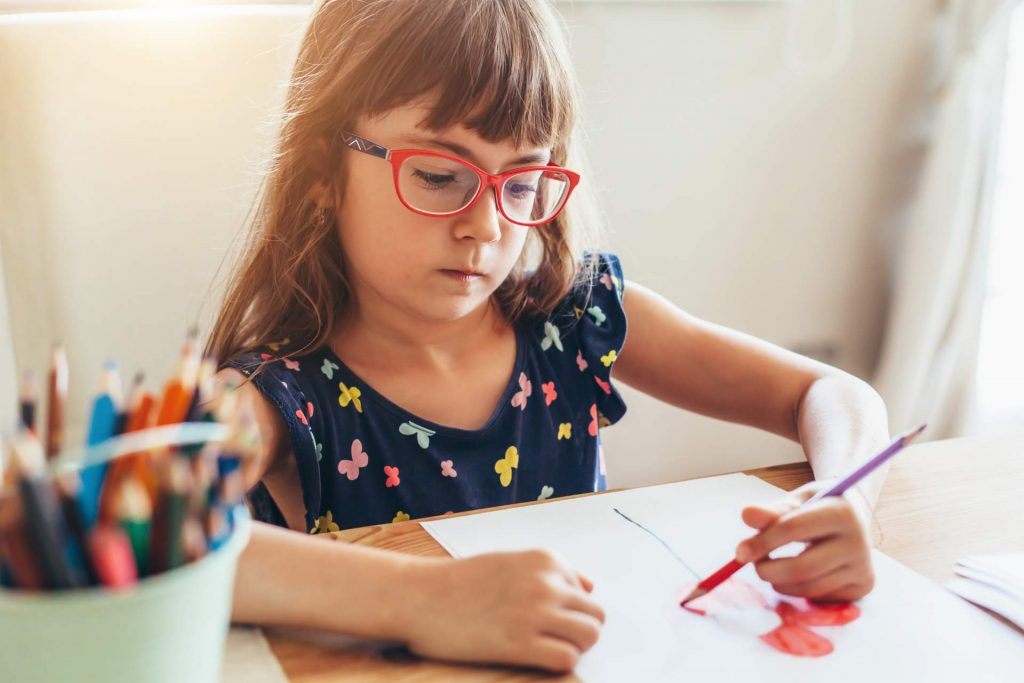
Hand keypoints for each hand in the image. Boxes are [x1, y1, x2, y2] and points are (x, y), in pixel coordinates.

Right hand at [402, 550, 604, 671]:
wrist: (420, 597)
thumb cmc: (462, 582)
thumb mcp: (511, 563)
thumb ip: (551, 573)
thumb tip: (590, 587)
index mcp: (545, 560)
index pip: (586, 593)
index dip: (568, 610)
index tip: (539, 615)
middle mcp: (545, 583)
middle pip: (596, 616)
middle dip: (579, 630)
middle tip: (549, 637)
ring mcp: (534, 613)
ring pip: (589, 636)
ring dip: (574, 646)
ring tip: (544, 647)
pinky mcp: (520, 644)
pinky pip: (566, 658)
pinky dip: (559, 662)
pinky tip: (534, 657)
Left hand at [735, 481, 875, 602]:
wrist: (855, 515)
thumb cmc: (819, 505)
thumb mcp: (798, 499)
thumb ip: (773, 511)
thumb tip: (746, 515)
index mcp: (842, 513)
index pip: (792, 529)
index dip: (763, 541)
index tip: (740, 551)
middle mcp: (859, 543)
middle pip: (802, 568)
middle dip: (768, 570)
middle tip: (755, 565)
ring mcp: (862, 568)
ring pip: (808, 587)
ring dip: (780, 582)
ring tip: (772, 568)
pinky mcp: (862, 588)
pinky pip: (819, 598)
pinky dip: (797, 590)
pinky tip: (797, 575)